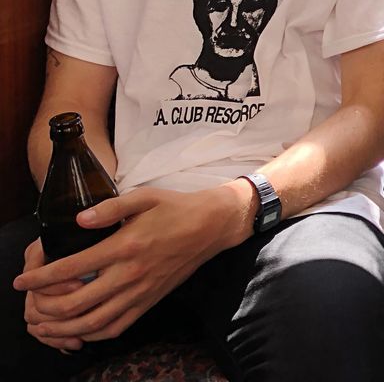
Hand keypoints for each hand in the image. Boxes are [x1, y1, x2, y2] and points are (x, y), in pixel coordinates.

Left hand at [15, 185, 248, 343]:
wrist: (213, 226)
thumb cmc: (177, 208)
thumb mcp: (145, 197)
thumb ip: (110, 207)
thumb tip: (78, 221)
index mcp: (126, 246)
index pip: (73, 267)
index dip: (41, 277)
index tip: (22, 281)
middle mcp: (131, 274)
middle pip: (76, 303)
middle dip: (45, 306)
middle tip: (29, 303)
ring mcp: (141, 292)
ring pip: (93, 322)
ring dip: (63, 328)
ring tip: (44, 324)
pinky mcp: (150, 301)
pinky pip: (116, 327)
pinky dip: (92, 334)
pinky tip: (79, 330)